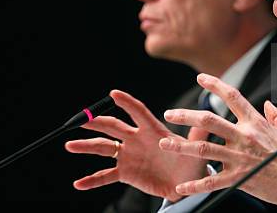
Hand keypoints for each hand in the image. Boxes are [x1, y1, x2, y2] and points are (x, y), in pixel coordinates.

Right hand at [65, 90, 208, 200]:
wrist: (185, 184)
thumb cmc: (191, 162)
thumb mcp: (195, 149)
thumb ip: (198, 134)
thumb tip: (207, 118)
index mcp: (152, 130)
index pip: (137, 112)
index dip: (127, 102)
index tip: (113, 93)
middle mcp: (136, 139)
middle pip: (113, 127)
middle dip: (97, 122)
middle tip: (81, 120)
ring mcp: (129, 155)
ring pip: (103, 148)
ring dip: (86, 146)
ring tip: (69, 145)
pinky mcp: (126, 173)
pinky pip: (105, 176)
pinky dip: (92, 180)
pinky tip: (78, 183)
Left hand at [159, 73, 276, 208]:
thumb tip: (268, 104)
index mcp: (256, 123)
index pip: (233, 97)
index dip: (215, 84)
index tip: (201, 77)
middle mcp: (244, 137)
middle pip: (209, 121)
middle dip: (186, 116)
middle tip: (169, 114)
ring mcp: (239, 158)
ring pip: (204, 150)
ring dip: (181, 146)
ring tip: (164, 143)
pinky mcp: (238, 179)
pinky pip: (212, 182)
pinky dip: (195, 185)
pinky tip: (180, 186)